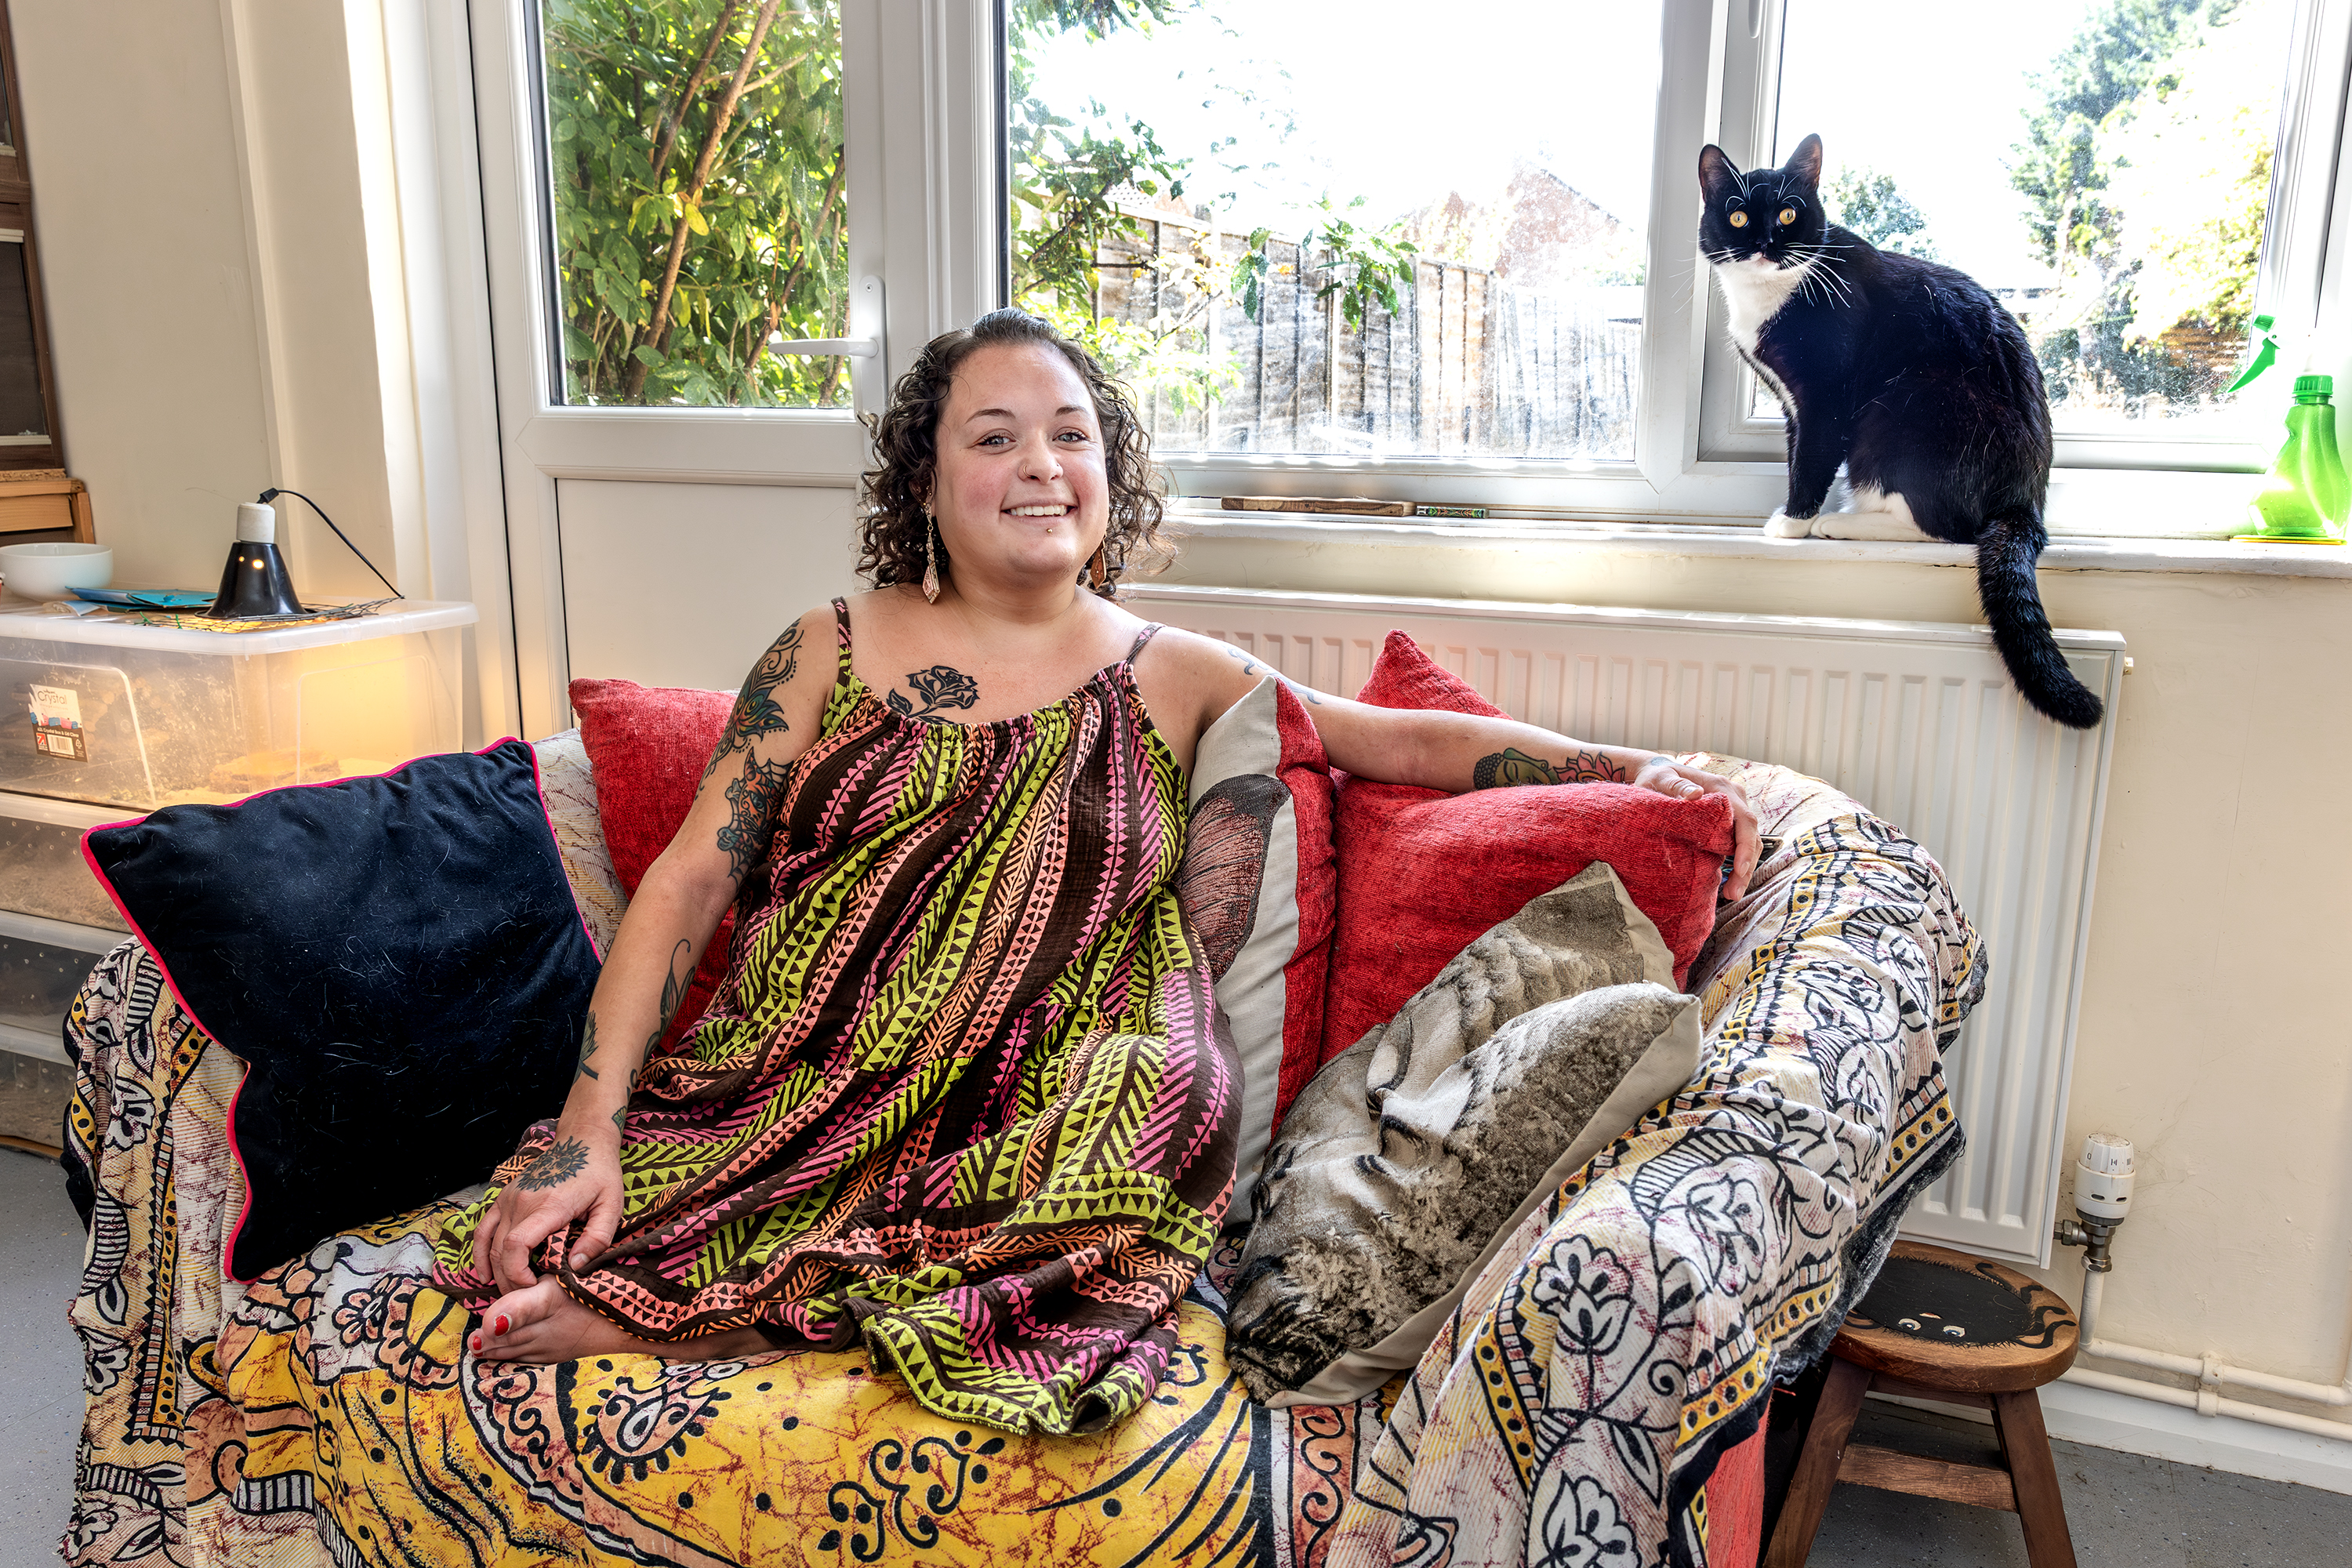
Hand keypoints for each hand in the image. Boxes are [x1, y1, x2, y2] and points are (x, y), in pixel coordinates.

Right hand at [472, 1124, 623, 1294]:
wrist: (582, 1141)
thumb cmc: (600, 1174)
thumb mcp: (611, 1205)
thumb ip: (597, 1238)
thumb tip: (576, 1268)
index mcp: (549, 1205)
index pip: (516, 1245)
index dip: (518, 1274)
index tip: (535, 1287)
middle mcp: (522, 1201)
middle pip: (500, 1251)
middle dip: (510, 1280)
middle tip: (527, 1296)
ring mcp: (509, 1198)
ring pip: (489, 1243)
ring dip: (496, 1271)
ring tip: (510, 1290)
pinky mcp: (503, 1197)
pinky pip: (482, 1229)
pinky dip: (480, 1253)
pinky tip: (485, 1273)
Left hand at [1630, 756, 1761, 901]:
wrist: (1656, 772)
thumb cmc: (1657, 776)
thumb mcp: (1662, 779)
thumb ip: (1677, 786)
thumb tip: (1696, 794)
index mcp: (1722, 787)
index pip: (1744, 819)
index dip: (1745, 846)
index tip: (1739, 869)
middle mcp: (1734, 797)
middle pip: (1750, 834)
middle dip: (1746, 865)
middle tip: (1734, 893)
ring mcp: (1733, 809)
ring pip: (1747, 841)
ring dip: (1743, 868)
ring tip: (1732, 893)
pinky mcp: (1727, 820)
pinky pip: (1737, 842)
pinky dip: (1736, 862)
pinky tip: (1728, 881)